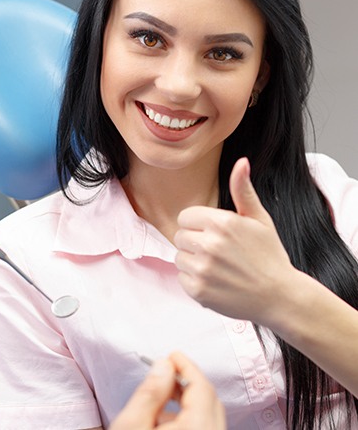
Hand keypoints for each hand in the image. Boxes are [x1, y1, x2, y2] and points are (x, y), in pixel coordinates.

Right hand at [110, 351, 225, 429]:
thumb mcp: (131, 425)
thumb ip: (150, 392)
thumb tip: (164, 365)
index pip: (203, 387)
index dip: (186, 366)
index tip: (172, 355)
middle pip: (210, 401)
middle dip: (188, 382)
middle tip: (166, 372)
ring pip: (209, 417)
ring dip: (189, 402)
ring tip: (160, 399)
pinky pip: (205, 429)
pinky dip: (190, 419)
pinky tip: (164, 422)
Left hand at [174, 157, 294, 326]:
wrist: (280, 297)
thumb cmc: (270, 256)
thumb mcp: (260, 219)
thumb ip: (243, 190)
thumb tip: (242, 162)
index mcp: (221, 222)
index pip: (185, 217)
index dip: (199, 225)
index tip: (215, 235)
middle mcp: (209, 244)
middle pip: (180, 237)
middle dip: (195, 243)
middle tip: (219, 253)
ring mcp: (202, 269)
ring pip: (179, 258)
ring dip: (193, 263)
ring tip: (218, 268)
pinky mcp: (198, 291)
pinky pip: (182, 279)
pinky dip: (195, 282)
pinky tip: (216, 283)